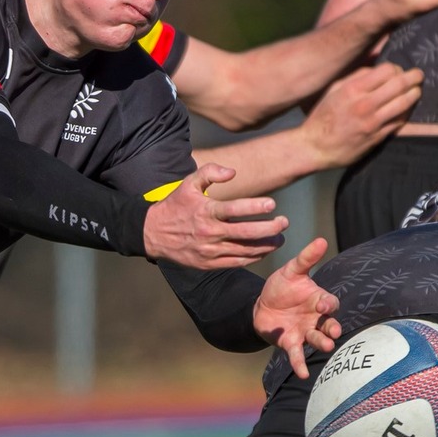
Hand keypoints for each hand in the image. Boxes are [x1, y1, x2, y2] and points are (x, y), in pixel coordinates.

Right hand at [143, 163, 288, 268]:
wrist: (153, 234)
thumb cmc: (175, 206)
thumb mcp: (188, 184)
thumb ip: (210, 172)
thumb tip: (233, 173)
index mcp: (205, 211)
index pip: (234, 209)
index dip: (255, 207)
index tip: (272, 204)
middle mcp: (209, 232)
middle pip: (246, 233)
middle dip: (270, 228)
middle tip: (284, 222)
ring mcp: (210, 251)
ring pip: (245, 251)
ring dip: (266, 245)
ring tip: (280, 238)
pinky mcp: (209, 264)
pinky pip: (237, 262)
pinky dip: (254, 257)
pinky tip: (264, 250)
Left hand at [255, 238, 342, 377]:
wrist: (262, 305)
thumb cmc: (281, 287)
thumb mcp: (291, 270)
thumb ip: (306, 258)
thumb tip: (321, 240)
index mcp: (317, 299)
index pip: (329, 302)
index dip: (327, 304)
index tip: (323, 305)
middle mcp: (315, 318)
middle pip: (328, 324)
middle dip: (331, 328)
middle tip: (333, 332)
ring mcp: (304, 332)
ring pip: (316, 339)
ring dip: (321, 343)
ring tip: (326, 347)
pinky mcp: (291, 343)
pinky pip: (297, 355)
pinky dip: (300, 364)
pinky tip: (303, 374)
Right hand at [300, 63, 424, 168]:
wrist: (314, 147)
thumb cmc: (322, 117)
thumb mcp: (334, 90)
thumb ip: (355, 77)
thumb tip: (377, 69)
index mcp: (353, 89)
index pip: (387, 70)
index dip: (397, 68)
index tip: (398, 70)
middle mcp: (365, 105)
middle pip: (399, 84)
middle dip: (413, 78)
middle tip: (418, 76)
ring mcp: (373, 122)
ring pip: (404, 103)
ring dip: (415, 95)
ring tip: (417, 91)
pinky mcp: (377, 137)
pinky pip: (400, 122)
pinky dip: (407, 113)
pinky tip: (408, 109)